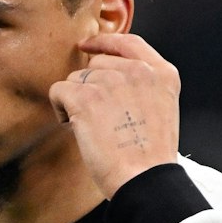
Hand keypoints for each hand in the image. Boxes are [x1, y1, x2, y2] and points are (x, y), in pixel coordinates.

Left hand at [49, 32, 181, 199]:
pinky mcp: (86, 96)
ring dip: (76, 101)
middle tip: (101, 119)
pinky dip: (60, 109)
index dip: (104, 43)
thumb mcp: (162, 110)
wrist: (145, 179)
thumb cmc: (152, 157)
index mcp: (162, 74)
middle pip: (97, 64)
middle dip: (91, 87)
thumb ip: (143, 87)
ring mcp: (112, 81)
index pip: (128, 43)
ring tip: (93, 129)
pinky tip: (76, 129)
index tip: (87, 46)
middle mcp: (138, 71)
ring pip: (76, 79)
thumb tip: (107, 77)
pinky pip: (58, 90)